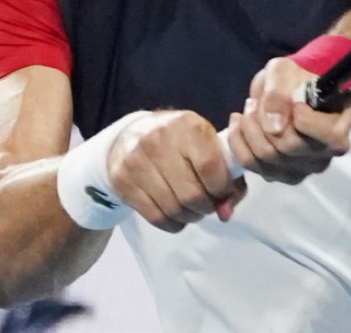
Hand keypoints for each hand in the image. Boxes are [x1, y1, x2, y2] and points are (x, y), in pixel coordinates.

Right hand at [105, 110, 245, 232]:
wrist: (131, 136)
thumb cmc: (178, 142)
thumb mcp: (205, 144)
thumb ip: (227, 175)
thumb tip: (226, 212)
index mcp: (187, 126)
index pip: (210, 165)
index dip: (222, 188)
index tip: (223, 192)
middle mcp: (159, 140)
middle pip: (192, 194)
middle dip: (206, 207)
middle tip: (207, 204)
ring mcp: (137, 161)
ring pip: (174, 209)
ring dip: (190, 217)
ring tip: (192, 208)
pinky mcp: (123, 181)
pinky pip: (156, 217)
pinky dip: (173, 223)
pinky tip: (176, 214)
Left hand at [225, 57, 350, 184]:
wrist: (281, 92)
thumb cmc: (291, 81)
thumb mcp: (284, 71)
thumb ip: (279, 91)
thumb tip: (274, 126)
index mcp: (341, 123)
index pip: (330, 135)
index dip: (306, 119)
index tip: (294, 102)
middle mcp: (327, 152)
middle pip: (291, 145)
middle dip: (266, 118)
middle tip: (259, 101)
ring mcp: (304, 168)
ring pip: (267, 155)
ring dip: (250, 127)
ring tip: (250, 108)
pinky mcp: (280, 175)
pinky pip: (251, 163)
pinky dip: (238, 140)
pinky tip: (239, 122)